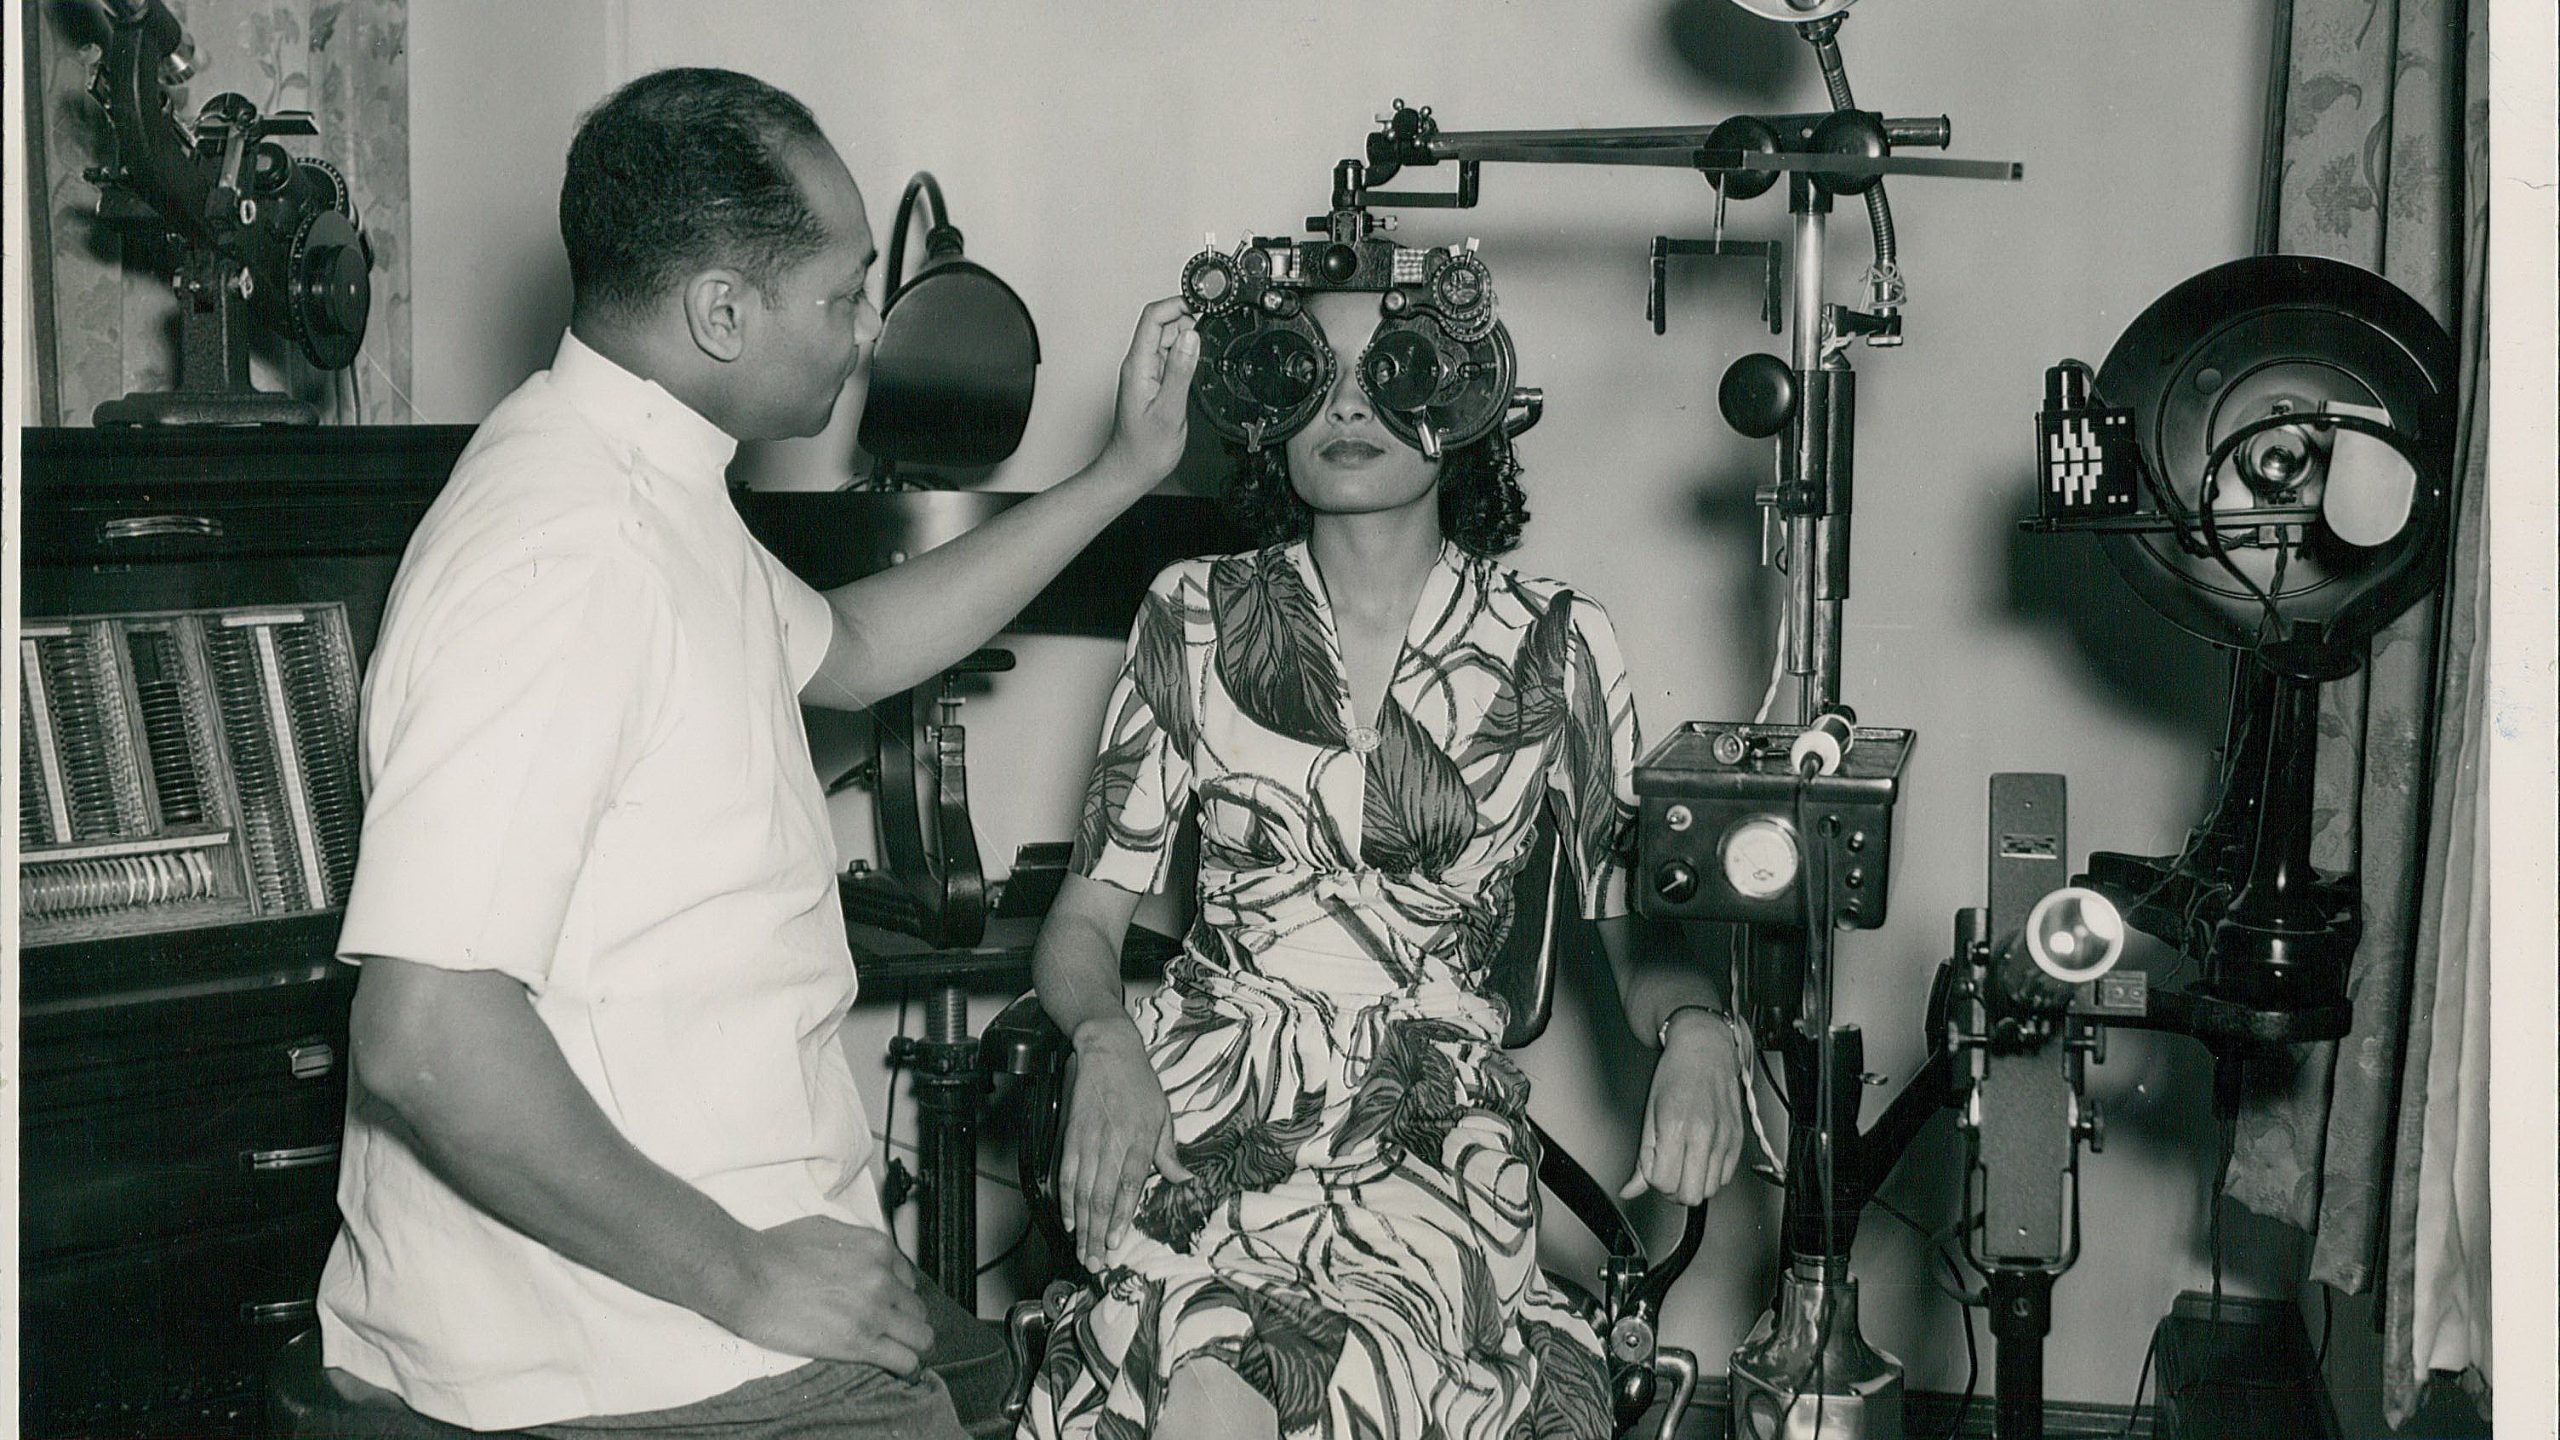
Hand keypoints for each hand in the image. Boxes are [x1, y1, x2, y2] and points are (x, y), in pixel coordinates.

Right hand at [714, 1215, 935, 1374]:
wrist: (747, 1276)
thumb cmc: (774, 1252)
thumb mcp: (827, 1229)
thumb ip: (856, 1246)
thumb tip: (864, 1258)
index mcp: (877, 1249)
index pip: (908, 1279)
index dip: (897, 1295)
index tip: (887, 1307)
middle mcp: (883, 1277)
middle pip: (916, 1308)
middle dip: (906, 1321)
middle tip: (892, 1332)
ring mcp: (874, 1310)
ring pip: (921, 1336)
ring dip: (913, 1345)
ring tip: (902, 1354)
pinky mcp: (860, 1342)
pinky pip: (905, 1360)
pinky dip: (908, 1368)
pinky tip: (902, 1371)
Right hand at [1058, 1020, 1192, 1270]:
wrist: (1108, 1052)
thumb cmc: (1139, 1084)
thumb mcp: (1162, 1115)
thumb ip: (1168, 1152)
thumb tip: (1184, 1179)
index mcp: (1137, 1140)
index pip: (1127, 1186)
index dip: (1118, 1217)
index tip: (1114, 1243)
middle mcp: (1111, 1144)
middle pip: (1100, 1197)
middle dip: (1096, 1234)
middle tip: (1095, 1263)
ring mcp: (1087, 1141)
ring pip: (1081, 1192)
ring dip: (1081, 1226)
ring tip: (1082, 1252)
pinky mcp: (1071, 1137)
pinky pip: (1066, 1175)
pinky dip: (1065, 1200)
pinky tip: (1068, 1221)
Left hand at [1098, 297, 1200, 480]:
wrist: (1131, 470)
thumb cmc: (1144, 449)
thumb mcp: (1168, 409)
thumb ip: (1180, 370)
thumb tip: (1192, 337)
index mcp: (1137, 365)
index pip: (1153, 317)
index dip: (1177, 305)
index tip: (1201, 307)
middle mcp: (1138, 365)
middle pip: (1161, 324)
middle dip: (1187, 319)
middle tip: (1210, 329)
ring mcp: (1145, 373)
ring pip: (1166, 339)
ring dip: (1186, 337)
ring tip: (1206, 348)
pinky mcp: (1152, 382)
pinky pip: (1168, 357)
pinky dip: (1185, 353)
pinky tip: (1196, 364)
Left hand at [1618, 1010, 1748, 1206]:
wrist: (1704, 1051)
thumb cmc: (1675, 1075)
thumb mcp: (1649, 1114)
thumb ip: (1642, 1158)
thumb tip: (1630, 1189)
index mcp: (1676, 1127)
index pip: (1663, 1182)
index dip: (1654, 1179)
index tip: (1653, 1166)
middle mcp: (1703, 1135)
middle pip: (1689, 1194)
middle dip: (1673, 1189)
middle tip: (1668, 1171)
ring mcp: (1724, 1138)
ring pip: (1709, 1191)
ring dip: (1693, 1184)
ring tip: (1684, 1164)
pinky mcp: (1738, 1140)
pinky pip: (1725, 1178)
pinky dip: (1711, 1176)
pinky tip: (1700, 1158)